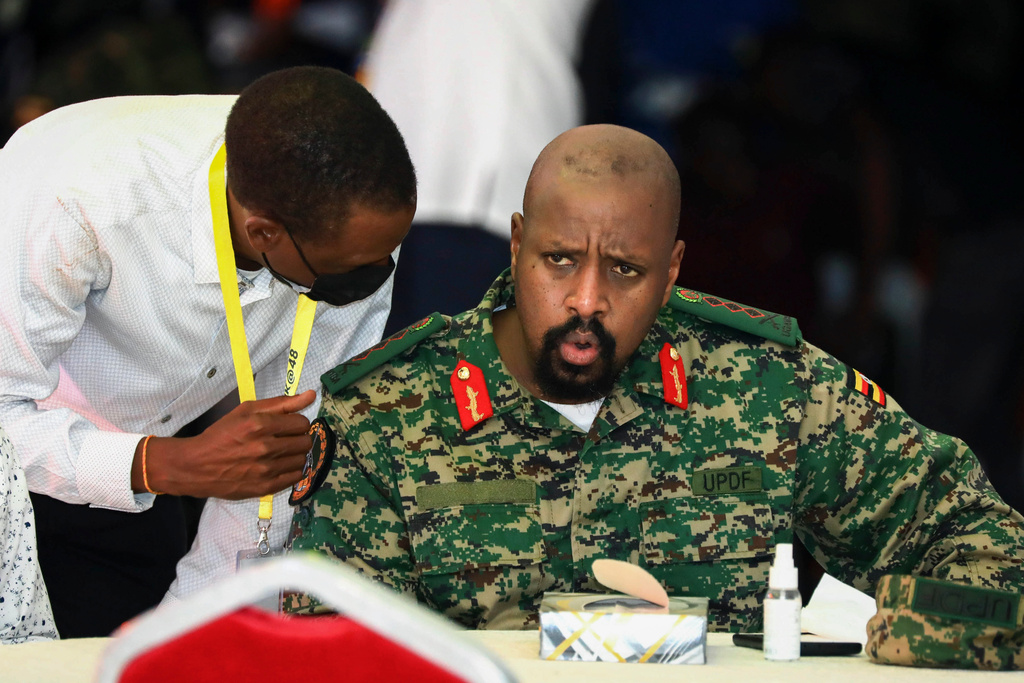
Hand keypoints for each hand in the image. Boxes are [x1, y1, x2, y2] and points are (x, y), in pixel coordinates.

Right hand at [133, 390, 315, 498]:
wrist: (196, 466)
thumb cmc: (221, 434)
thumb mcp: (246, 411)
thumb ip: (281, 403)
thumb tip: (311, 395)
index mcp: (260, 425)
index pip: (302, 423)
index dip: (296, 423)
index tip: (287, 425)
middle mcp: (265, 448)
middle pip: (304, 441)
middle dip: (298, 438)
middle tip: (284, 439)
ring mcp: (266, 469)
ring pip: (302, 459)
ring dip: (295, 454)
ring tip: (280, 453)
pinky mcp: (265, 487)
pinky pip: (296, 477)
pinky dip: (292, 470)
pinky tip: (279, 465)